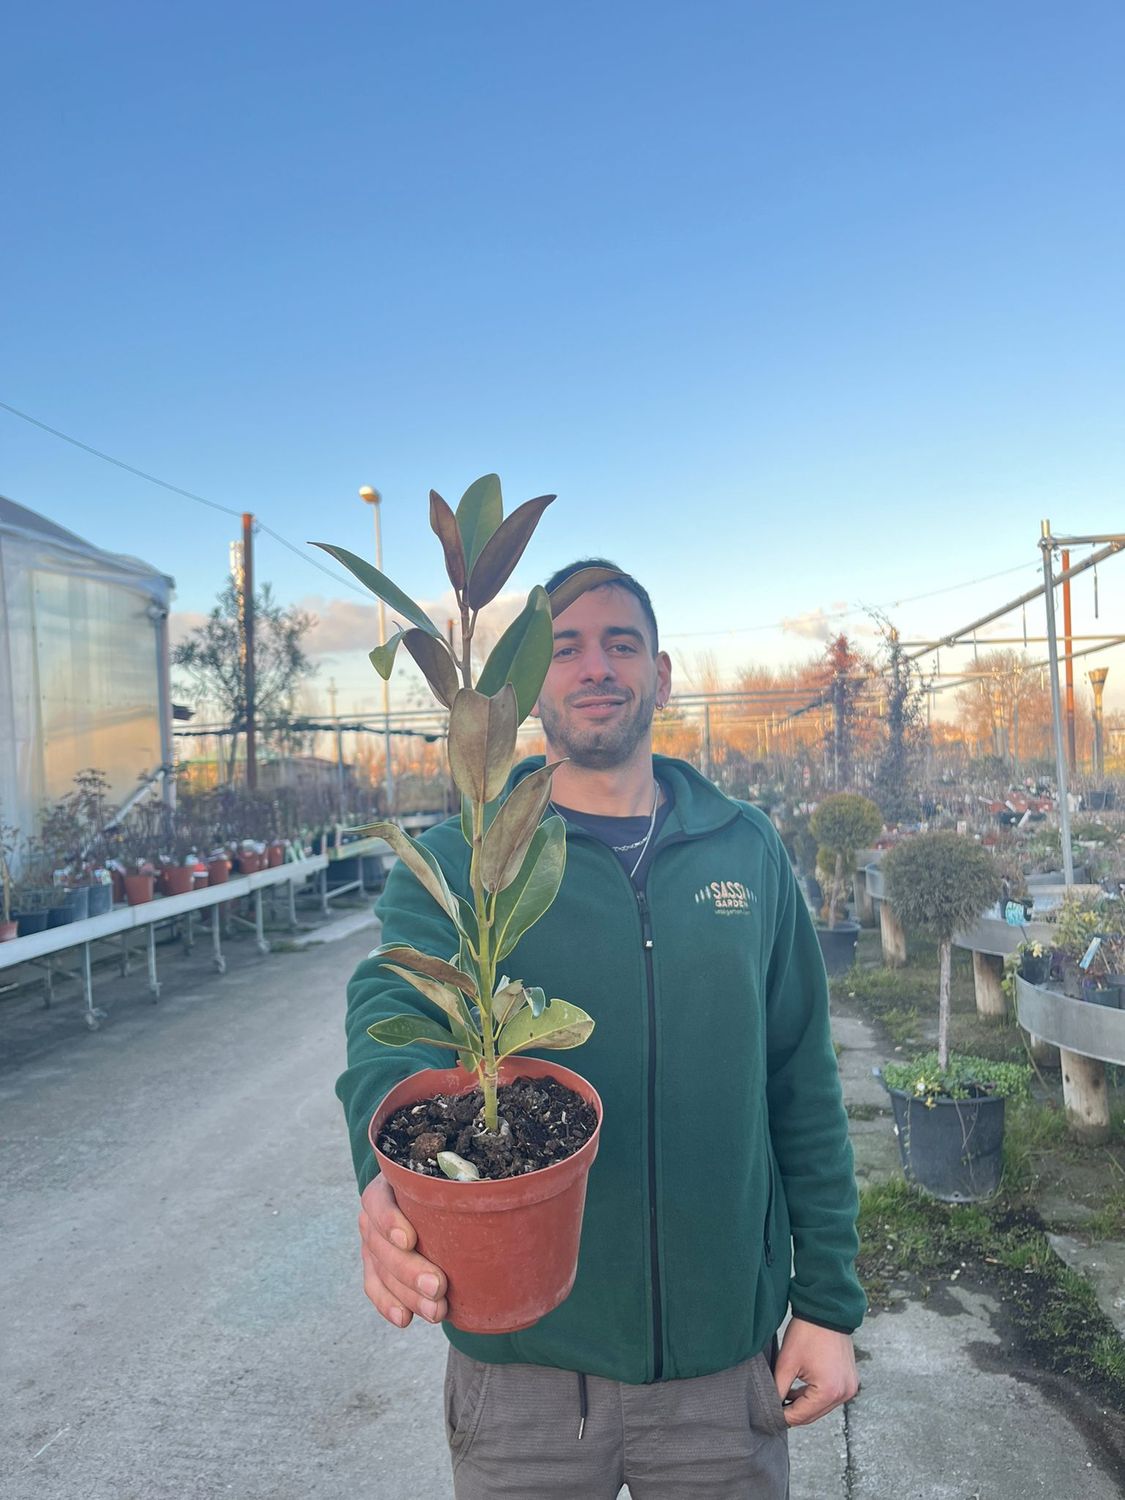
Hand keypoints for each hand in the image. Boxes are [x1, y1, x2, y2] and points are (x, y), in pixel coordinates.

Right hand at [358, 1174, 447, 1328]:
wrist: (433, 1205)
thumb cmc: (447, 1189)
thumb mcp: (449, 1182)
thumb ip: (460, 1189)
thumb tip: (498, 1197)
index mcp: (390, 1185)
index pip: (379, 1201)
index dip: (389, 1221)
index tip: (409, 1240)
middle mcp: (374, 1213)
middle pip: (381, 1244)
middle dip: (409, 1270)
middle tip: (438, 1287)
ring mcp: (372, 1241)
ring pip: (381, 1271)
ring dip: (407, 1295)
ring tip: (436, 1311)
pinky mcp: (374, 1266)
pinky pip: (375, 1288)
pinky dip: (389, 1305)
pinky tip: (405, 1319)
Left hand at [774, 1318, 857, 1426]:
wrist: (826, 1309)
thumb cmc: (807, 1332)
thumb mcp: (787, 1363)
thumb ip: (778, 1389)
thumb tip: (772, 1406)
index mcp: (829, 1391)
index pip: (801, 1416)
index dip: (783, 1416)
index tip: (768, 1416)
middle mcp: (844, 1393)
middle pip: (813, 1415)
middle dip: (794, 1413)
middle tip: (774, 1409)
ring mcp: (849, 1387)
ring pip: (822, 1407)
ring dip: (804, 1404)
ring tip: (784, 1398)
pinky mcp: (850, 1380)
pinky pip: (830, 1396)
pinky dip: (815, 1395)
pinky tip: (799, 1390)